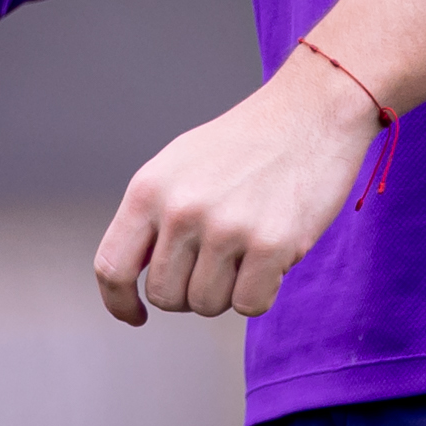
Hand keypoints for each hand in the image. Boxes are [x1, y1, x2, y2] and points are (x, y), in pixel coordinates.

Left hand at [92, 45, 384, 326]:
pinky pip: (250, 305)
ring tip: (249, 247)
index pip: (112, 267)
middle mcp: (181, 209)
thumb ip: (151, 215)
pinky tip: (274, 256)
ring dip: (230, 289)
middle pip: (166, 295)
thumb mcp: (181, 164)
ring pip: (207, 305)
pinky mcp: (271, 244)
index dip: (119, 302)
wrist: (314, 110)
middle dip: (191, 290)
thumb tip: (130, 274)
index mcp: (150, 188)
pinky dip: (263, 291)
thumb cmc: (249, 142)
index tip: (137, 315)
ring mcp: (225, 228)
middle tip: (221, 260)